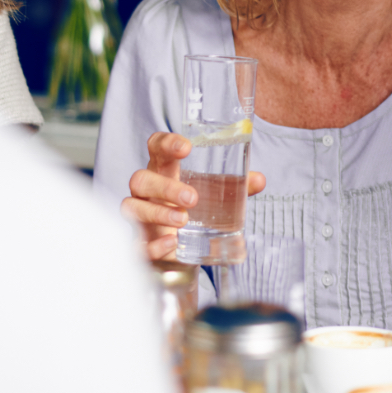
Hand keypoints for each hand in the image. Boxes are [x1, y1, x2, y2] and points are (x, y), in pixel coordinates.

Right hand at [121, 131, 265, 261]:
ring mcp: (139, 216)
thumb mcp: (216, 195)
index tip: (186, 147)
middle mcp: (146, 191)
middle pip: (141, 179)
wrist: (181, 249)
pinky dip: (153, 244)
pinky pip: (136, 243)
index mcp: (164, 170)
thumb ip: (236, 186)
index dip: (166, 143)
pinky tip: (172, 243)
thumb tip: (259, 180)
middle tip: (192, 198)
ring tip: (183, 220)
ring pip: (133, 207)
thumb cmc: (196, 210)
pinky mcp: (139, 243)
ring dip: (158, 213)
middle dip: (165, 187)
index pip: (156, 147)